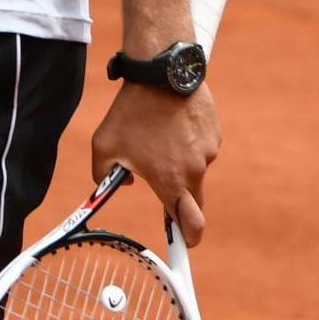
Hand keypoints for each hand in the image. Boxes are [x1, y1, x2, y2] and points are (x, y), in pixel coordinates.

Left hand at [91, 80, 220, 246]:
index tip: (186, 245)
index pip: (190, 223)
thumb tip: (121, 184)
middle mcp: (195, 171)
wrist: (161, 74)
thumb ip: (103, 175)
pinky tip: (171, 123)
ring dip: (179, 163)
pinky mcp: (215, 134)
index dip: (189, 239)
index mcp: (171, 181)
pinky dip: (187, 142)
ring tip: (157, 136)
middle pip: (194, 200)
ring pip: (195, 168)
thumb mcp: (103, 146)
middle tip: (165, 187)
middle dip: (181, 202)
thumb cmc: (131, 112)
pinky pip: (200, 147)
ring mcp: (208, 152)